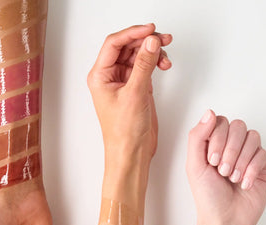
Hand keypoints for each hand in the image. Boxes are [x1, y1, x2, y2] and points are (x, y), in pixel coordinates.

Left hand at [87, 24, 171, 164]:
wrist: (131, 153)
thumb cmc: (123, 133)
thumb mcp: (134, 94)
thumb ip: (144, 64)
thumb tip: (151, 41)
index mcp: (100, 77)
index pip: (114, 44)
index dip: (132, 33)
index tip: (150, 30)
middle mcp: (110, 77)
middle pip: (127, 46)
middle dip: (145, 40)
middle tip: (163, 39)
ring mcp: (123, 82)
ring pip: (137, 55)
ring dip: (153, 51)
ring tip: (165, 53)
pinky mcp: (136, 88)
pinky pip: (145, 66)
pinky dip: (155, 62)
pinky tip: (163, 64)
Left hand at [187, 110, 265, 224]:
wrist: (225, 220)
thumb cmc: (207, 196)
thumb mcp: (194, 165)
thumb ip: (197, 137)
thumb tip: (209, 112)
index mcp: (213, 144)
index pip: (220, 122)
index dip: (217, 138)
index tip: (211, 160)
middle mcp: (231, 147)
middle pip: (238, 126)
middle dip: (229, 150)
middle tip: (221, 170)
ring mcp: (248, 155)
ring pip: (252, 137)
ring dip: (240, 160)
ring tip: (231, 178)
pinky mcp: (263, 166)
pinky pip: (263, 154)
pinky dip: (251, 170)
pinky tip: (244, 183)